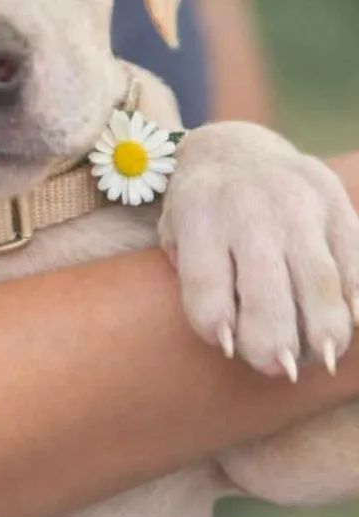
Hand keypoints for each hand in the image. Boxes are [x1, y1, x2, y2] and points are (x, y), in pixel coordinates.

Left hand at [160, 122, 358, 380]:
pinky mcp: (334, 199)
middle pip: (266, 289)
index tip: (227, 345)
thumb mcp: (176, 235)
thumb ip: (195, 281)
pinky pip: (353, 258)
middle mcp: (246, 205)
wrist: (234, 149)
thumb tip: (231, 339)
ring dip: (324, 329)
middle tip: (279, 368)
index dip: (216, 326)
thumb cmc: (200, 211)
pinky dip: (354, 296)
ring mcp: (295, 200)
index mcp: (197, 213)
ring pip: (318, 280)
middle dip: (274, 340)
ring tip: (320, 356)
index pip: (205, 284)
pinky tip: (349, 321)